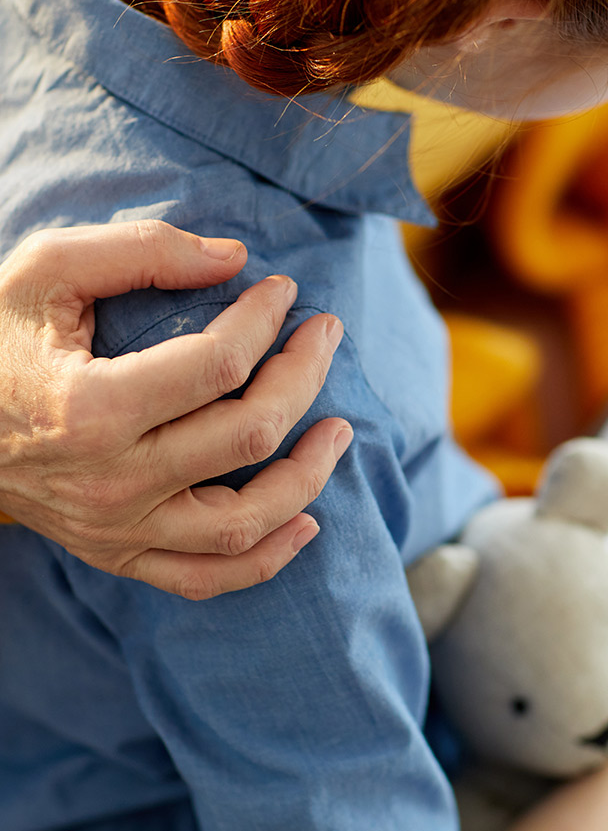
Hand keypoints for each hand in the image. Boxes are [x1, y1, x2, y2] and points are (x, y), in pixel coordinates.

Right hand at [0, 221, 351, 598]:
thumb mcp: (46, 272)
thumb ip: (139, 252)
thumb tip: (235, 258)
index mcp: (90, 408)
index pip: (218, 365)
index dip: (265, 320)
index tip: (283, 292)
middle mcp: (112, 481)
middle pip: (247, 434)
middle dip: (304, 376)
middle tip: (326, 335)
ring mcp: (120, 530)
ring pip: (243, 521)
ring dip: (308, 474)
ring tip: (339, 430)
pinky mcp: (123, 556)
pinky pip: (209, 578)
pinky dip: (268, 558)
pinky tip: (306, 521)